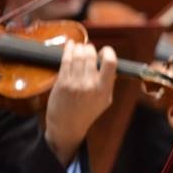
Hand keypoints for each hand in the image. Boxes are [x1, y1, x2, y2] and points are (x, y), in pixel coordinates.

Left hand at [44, 42, 117, 164]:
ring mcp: (74, 83)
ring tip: (79, 46)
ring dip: (79, 47)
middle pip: (91, 56)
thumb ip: (109, 82)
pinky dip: (68, 50)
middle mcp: (90, 84)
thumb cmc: (87, 112)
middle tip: (88, 49)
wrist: (67, 127)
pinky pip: (66, 61)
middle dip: (90, 48)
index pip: (110, 62)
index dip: (108, 52)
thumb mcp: (106, 100)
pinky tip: (70, 45)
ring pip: (78, 56)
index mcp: (103, 88)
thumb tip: (108, 64)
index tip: (104, 52)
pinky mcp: (61, 82)